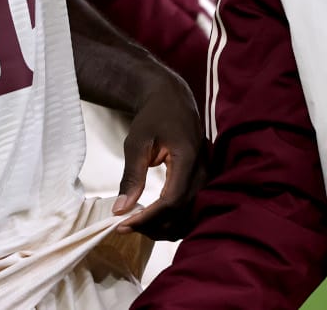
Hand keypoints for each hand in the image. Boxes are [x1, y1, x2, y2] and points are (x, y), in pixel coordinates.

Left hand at [113, 73, 206, 240]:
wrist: (172, 100)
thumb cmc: (154, 117)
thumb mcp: (136, 143)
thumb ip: (132, 177)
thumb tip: (120, 209)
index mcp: (188, 159)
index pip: (172, 201)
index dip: (148, 218)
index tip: (123, 223)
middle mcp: (202, 171)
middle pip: (182, 213)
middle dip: (153, 226)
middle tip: (125, 225)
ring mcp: (206, 177)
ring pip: (189, 216)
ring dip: (163, 226)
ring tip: (137, 223)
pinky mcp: (202, 181)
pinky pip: (191, 208)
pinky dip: (172, 219)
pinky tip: (152, 218)